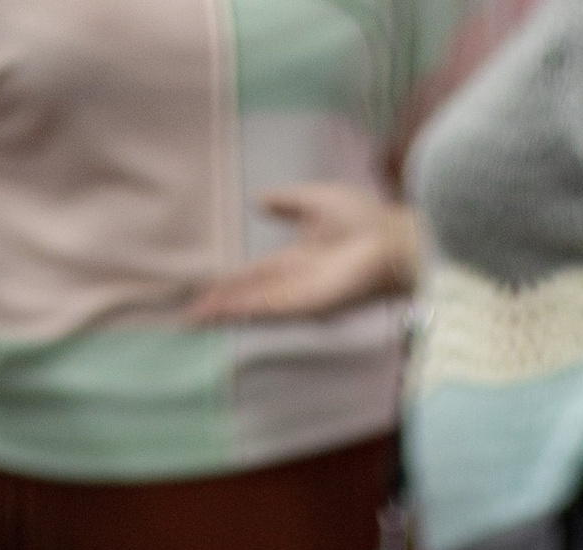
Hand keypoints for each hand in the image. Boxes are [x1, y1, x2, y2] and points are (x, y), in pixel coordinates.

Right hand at [188, 185, 419, 325]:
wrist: (394, 238)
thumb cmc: (368, 220)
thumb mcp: (316, 200)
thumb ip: (287, 201)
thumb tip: (259, 200)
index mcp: (297, 260)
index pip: (255, 275)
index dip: (230, 283)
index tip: (205, 291)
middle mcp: (294, 282)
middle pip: (249, 295)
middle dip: (220, 304)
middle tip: (188, 315)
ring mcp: (300, 295)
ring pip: (254, 305)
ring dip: (225, 311)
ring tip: (196, 317)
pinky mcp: (308, 302)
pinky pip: (269, 307)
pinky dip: (244, 309)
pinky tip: (222, 311)